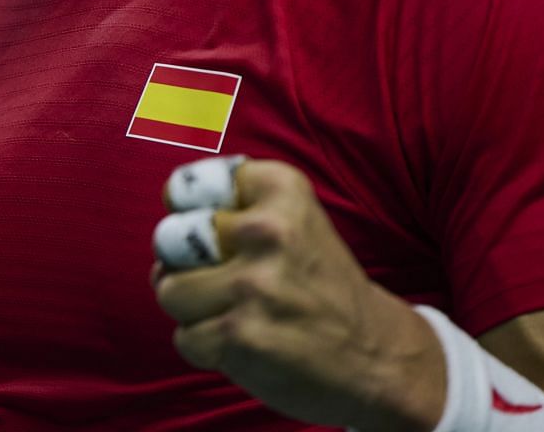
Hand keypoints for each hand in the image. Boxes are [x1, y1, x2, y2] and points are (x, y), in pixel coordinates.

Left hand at [150, 157, 445, 431]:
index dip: (188, 212)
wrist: (378, 356)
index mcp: (281, 191)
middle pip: (169, 240)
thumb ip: (233, 203)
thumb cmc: (319, 283)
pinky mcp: (241, 336)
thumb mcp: (294, 219)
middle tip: (224, 279)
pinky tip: (245, 344)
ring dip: (193, 310)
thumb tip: (165, 221)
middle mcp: (267, 231)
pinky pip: (184, 337)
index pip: (186, 187)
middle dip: (183, 264)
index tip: (212, 230)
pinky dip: (206, 347)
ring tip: (235, 313)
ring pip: (169, 291)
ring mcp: (253, 285)